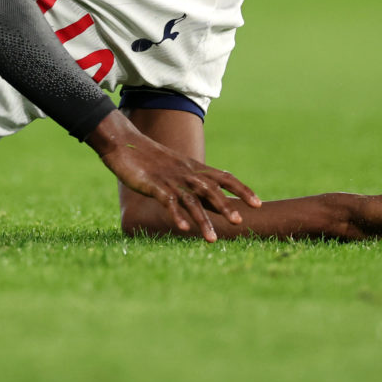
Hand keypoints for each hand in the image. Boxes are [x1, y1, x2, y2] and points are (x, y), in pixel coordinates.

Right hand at [87, 112, 260, 241]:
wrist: (123, 142)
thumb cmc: (150, 159)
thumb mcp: (177, 169)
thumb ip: (194, 184)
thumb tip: (213, 201)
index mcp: (194, 168)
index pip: (224, 177)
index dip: (242, 189)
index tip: (258, 204)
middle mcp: (186, 173)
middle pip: (211, 189)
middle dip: (226, 205)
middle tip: (239, 222)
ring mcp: (170, 179)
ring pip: (191, 200)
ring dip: (203, 220)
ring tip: (212, 239)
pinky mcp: (153, 185)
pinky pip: (168, 201)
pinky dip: (176, 215)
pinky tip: (183, 229)